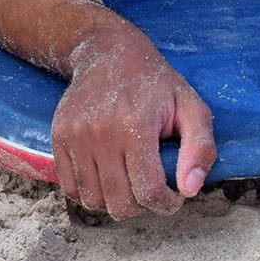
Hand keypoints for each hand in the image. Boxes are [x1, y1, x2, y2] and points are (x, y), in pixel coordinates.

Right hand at [51, 32, 216, 217]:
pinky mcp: (59, 138)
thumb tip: (190, 189)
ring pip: (93, 201)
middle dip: (143, 207)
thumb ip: (200, 147)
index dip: (166, 204)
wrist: (109, 53)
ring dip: (116, 203)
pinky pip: (70, 188)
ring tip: (132, 185)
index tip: (174, 197)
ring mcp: (75, 136)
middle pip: (120, 203)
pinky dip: (91, 194)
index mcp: (136, 124)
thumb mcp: (191, 105)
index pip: (148, 191)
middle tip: (154, 191)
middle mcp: (101, 132)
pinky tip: (110, 179)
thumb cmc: (155, 84)